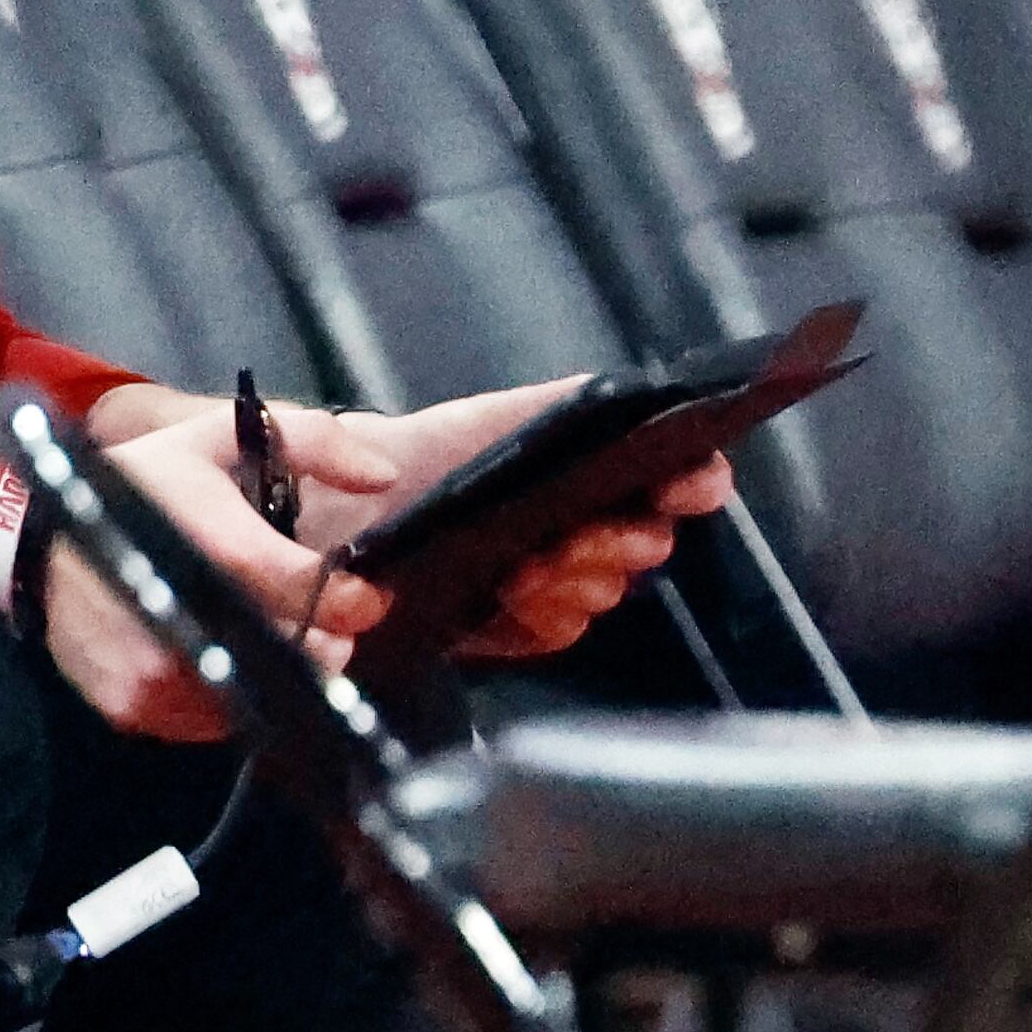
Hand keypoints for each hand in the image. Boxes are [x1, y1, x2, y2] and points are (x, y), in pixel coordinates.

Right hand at [45, 403, 399, 741]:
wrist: (38, 542)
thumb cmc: (140, 485)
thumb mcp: (216, 437)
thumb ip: (309, 441)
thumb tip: (383, 475)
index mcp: (217, 547)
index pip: (312, 591)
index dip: (354, 598)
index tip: (363, 595)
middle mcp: (188, 617)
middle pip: (299, 654)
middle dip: (322, 637)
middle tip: (313, 616)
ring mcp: (158, 673)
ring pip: (257, 692)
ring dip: (274, 668)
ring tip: (261, 631)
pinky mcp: (135, 708)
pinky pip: (210, 721)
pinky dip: (226, 692)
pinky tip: (214, 652)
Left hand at [293, 375, 731, 660]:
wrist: (336, 510)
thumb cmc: (411, 454)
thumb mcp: (480, 418)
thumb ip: (550, 406)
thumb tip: (607, 403)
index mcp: (589, 462)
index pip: (672, 468)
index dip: (695, 476)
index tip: (689, 483)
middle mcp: (586, 518)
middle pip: (648, 536)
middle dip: (626, 537)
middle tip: (584, 535)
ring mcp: (558, 574)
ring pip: (606, 587)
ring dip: (577, 577)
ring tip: (530, 565)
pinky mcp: (520, 624)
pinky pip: (558, 628)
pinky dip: (541, 614)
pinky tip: (509, 596)